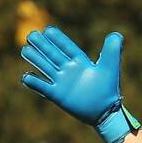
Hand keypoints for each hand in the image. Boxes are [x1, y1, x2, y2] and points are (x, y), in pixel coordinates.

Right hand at [20, 26, 140, 142]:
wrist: (106, 112)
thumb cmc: (109, 90)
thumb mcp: (110, 67)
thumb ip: (112, 50)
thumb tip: (116, 35)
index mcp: (80, 62)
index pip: (66, 48)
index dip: (58, 39)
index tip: (48, 30)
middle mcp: (69, 70)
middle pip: (52, 55)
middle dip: (42, 45)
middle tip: (31, 35)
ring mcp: (62, 82)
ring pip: (45, 68)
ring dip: (35, 59)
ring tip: (24, 50)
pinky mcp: (58, 95)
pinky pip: (43, 87)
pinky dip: (34, 83)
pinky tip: (26, 76)